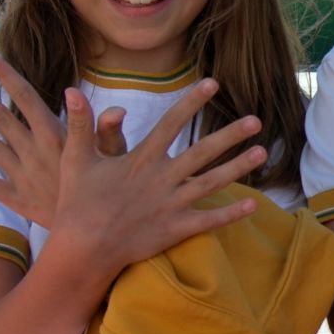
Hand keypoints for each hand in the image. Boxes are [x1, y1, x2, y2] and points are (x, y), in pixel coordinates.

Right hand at [0, 55, 265, 247]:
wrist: (82, 249)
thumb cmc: (77, 203)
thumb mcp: (76, 160)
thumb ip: (80, 124)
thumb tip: (70, 90)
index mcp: (141, 159)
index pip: (171, 123)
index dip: (192, 102)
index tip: (213, 84)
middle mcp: (161, 179)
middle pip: (203, 151)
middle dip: (230, 134)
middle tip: (256, 120)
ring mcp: (171, 205)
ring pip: (212, 182)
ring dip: (239, 167)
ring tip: (263, 152)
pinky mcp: (175, 230)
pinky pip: (208, 221)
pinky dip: (230, 213)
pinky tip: (253, 204)